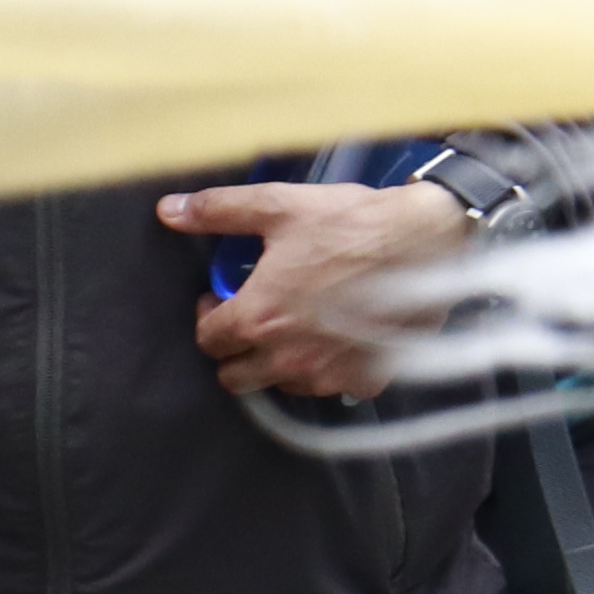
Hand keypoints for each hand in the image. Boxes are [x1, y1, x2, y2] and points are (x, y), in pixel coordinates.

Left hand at [160, 175, 474, 401]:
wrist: (423, 242)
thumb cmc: (349, 223)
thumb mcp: (278, 206)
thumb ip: (218, 211)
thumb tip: (169, 210)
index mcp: (259, 318)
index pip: (209, 341)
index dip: (208, 316)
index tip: (221, 298)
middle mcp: (288, 358)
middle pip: (236, 377)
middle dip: (235, 349)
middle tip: (252, 316)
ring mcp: (328, 375)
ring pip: (281, 385)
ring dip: (277, 362)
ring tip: (293, 325)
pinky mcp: (365, 380)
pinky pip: (332, 388)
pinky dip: (327, 369)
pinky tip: (335, 338)